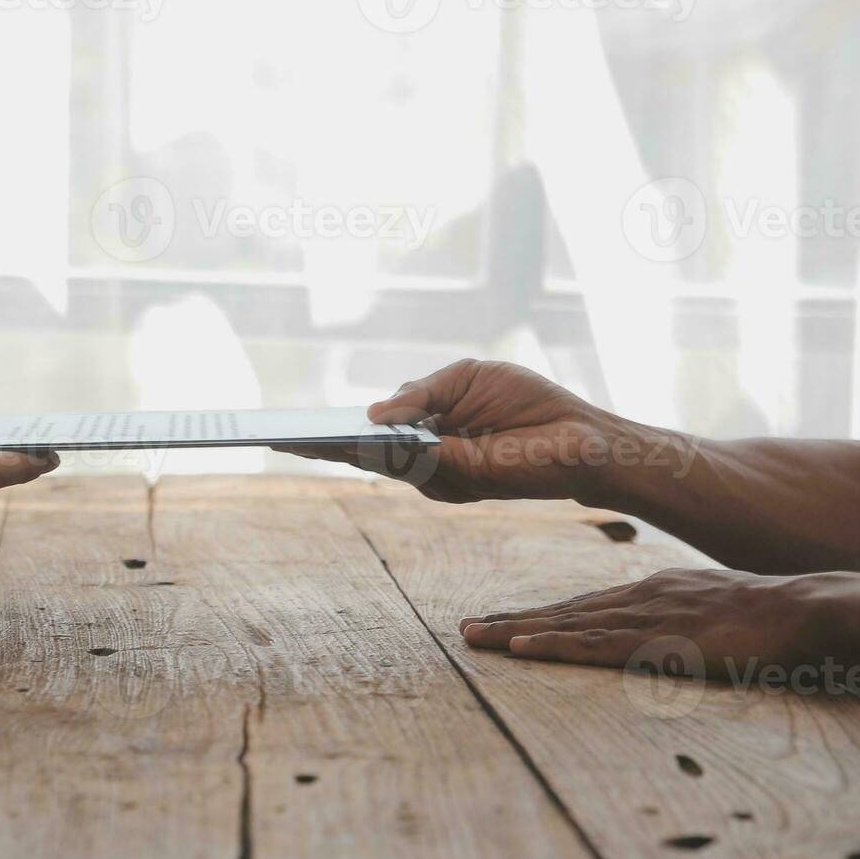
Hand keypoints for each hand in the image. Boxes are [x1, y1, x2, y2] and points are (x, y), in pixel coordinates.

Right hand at [282, 360, 629, 503]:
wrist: (581, 438)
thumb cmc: (529, 404)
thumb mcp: (466, 378)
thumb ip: (419, 393)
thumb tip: (372, 415)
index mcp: (428, 425)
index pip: (372, 430)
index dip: (334, 427)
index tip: (295, 424)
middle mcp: (426, 454)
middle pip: (363, 451)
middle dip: (321, 443)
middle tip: (278, 436)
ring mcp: (436, 472)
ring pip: (378, 461)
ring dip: (340, 449)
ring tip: (303, 437)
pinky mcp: (452, 479)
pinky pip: (406, 465)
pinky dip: (378, 453)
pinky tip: (354, 439)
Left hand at [458, 569, 859, 709]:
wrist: (802, 607)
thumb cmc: (767, 617)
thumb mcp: (711, 612)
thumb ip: (680, 622)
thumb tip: (662, 638)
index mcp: (649, 593)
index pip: (580, 606)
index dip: (537, 616)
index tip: (500, 622)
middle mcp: (636, 600)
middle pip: (561, 612)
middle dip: (511, 620)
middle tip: (466, 629)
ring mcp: (644, 619)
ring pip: (565, 625)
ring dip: (516, 631)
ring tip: (475, 637)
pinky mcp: (657, 642)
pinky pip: (593, 645)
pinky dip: (553, 644)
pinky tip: (522, 646)